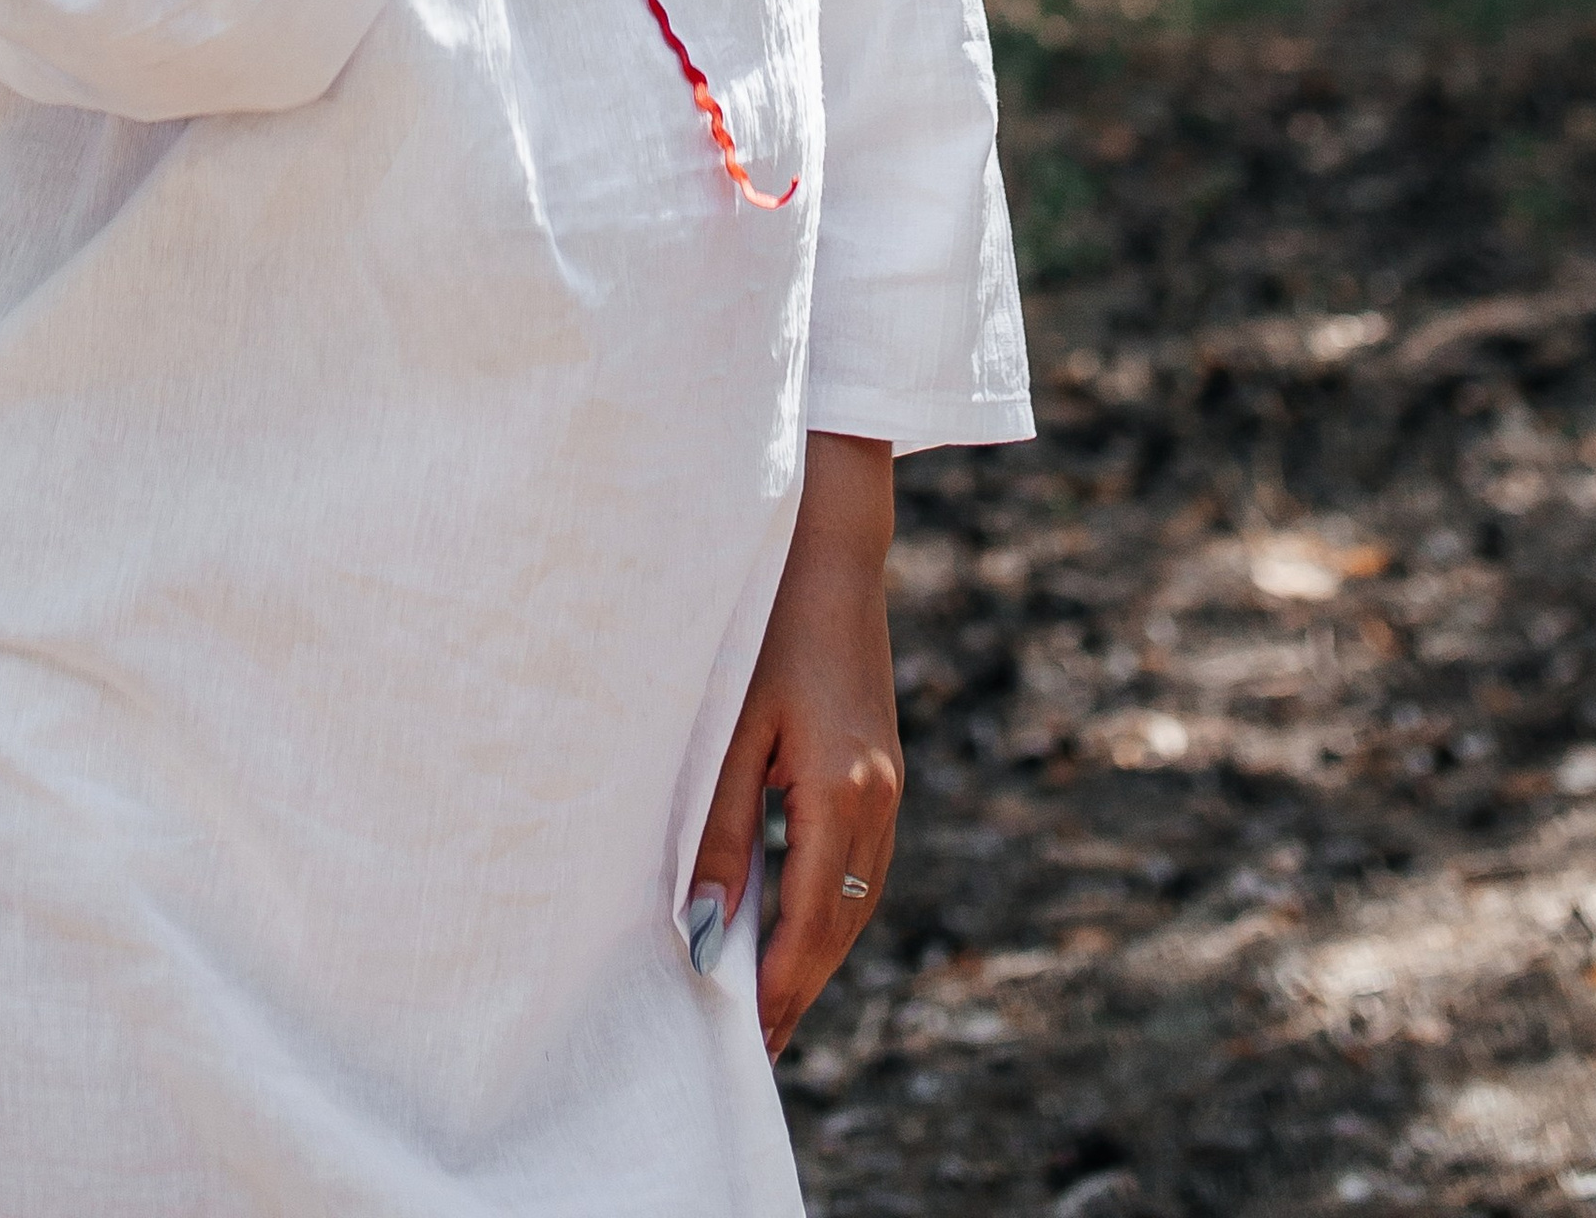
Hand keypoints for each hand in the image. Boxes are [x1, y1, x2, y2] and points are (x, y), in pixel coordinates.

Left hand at [689, 433, 901, 1062]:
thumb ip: (719, 834)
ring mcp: (887, 782)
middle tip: (756, 1046)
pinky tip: (795, 921)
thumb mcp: (729, 731)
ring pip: (857, 896)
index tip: (748, 1046)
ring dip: (816, 950)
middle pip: (842, 924)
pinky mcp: (880, 765)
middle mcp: (878, 798)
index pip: (811, 925)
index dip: (780, 990)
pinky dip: (829, 904)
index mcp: (842, 794)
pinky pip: (860, 861)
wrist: (831, 549)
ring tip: (769, 1000)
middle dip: (799, 986)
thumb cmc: (763, 627)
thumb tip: (709, 932)